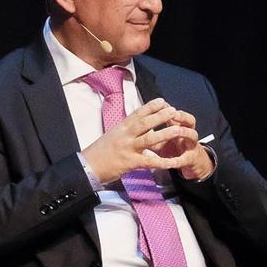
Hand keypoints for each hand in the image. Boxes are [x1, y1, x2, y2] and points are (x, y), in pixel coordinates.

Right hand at [81, 98, 199, 184]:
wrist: (88, 166)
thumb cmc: (101, 151)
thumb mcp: (113, 135)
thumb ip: (127, 130)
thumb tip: (140, 126)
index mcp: (121, 127)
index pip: (138, 113)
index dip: (151, 106)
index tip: (163, 101)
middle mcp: (125, 135)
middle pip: (145, 123)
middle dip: (160, 116)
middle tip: (173, 110)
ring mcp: (128, 148)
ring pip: (149, 139)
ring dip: (165, 134)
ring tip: (178, 130)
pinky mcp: (130, 162)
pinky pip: (149, 161)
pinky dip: (162, 162)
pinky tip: (173, 162)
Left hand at [150, 107, 214, 180]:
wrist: (189, 161)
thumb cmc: (172, 147)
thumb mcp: (161, 140)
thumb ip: (151, 134)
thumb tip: (134, 128)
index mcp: (179, 126)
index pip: (177, 113)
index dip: (171, 110)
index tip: (161, 104)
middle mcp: (187, 133)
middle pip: (189, 120)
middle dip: (181, 116)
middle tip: (172, 113)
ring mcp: (191, 145)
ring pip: (192, 135)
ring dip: (185, 132)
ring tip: (178, 131)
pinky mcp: (191, 159)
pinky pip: (186, 158)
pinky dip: (178, 160)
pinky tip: (171, 162)